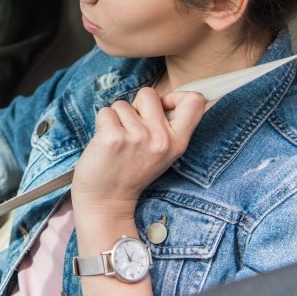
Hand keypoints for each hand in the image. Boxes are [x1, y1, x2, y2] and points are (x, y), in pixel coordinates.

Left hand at [72, 88, 206, 217]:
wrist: (106, 201)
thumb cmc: (130, 172)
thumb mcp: (161, 154)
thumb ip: (166, 127)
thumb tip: (162, 98)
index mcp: (177, 142)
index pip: (195, 101)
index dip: (178, 95)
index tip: (163, 106)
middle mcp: (161, 138)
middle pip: (149, 94)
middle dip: (136, 106)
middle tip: (131, 131)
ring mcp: (137, 137)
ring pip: (122, 104)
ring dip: (116, 119)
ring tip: (117, 142)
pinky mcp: (113, 137)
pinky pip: (105, 112)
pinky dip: (101, 124)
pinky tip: (104, 144)